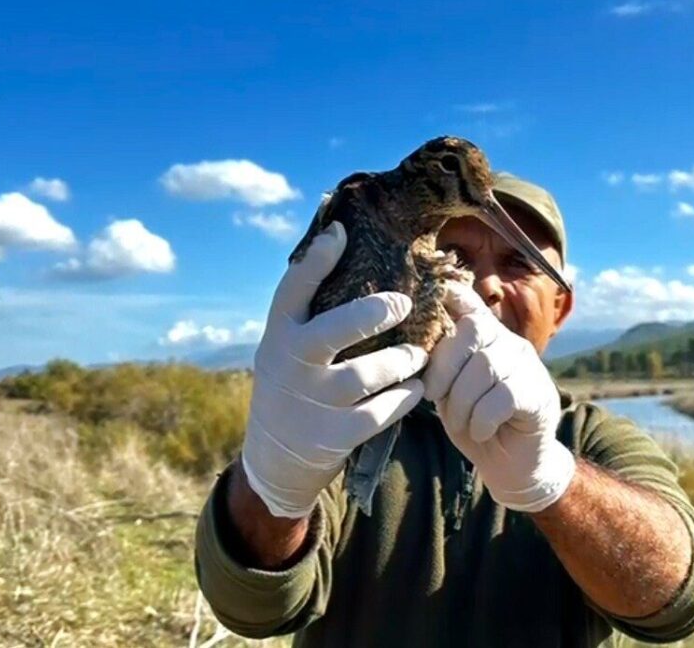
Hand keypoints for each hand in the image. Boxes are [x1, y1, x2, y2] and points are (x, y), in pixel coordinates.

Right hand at [241, 222, 426, 517]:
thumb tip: (340, 246)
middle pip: (335, 329)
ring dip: (401, 361)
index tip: (342, 233)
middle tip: (403, 304)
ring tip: (419, 355)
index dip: (316, 259)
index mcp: (278, 336)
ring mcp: (312, 401)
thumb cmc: (294, 387)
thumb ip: (310, 315)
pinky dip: (404, 399)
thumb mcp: (287, 349)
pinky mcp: (334, 435)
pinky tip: (416, 389)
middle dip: (373, 313)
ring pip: (367, 374)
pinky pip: (380, 412)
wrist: (275, 460)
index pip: (292, 290)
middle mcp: (291, 364)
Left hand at [423, 282, 575, 512]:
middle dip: (444, 366)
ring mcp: (527, 367)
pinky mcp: (539, 394)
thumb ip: (441, 367)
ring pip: (485, 366)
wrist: (512, 466)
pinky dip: (482, 418)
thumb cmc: (475, 426)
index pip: (470, 304)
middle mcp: (508, 344)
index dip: (452, 294)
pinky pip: (502, 396)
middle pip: (472, 331)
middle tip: (433, 397)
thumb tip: (416, 347)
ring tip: (460, 422)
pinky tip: (481, 431)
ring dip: (461, 400)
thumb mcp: (450, 393)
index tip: (435, 293)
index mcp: (485, 340)